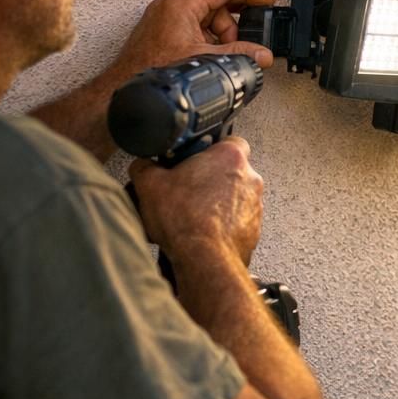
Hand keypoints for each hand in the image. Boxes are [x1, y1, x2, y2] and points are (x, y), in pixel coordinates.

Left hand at [31, 0, 278, 160]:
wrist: (123, 91)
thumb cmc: (153, 72)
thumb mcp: (206, 60)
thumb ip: (239, 55)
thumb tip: (262, 55)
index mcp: (181, 5)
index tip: (266, 0)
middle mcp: (171, 7)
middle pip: (216, 6)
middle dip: (233, 26)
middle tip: (243, 45)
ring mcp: (165, 20)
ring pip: (206, 20)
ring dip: (220, 38)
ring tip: (222, 59)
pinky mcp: (162, 34)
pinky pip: (193, 30)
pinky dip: (206, 43)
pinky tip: (209, 60)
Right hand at [130, 138, 263, 268]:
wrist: (204, 258)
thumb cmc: (184, 219)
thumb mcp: (149, 185)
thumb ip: (145, 167)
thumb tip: (142, 166)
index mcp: (230, 156)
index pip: (230, 140)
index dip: (211, 150)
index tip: (196, 159)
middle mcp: (250, 177)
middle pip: (231, 171)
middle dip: (211, 179)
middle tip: (188, 189)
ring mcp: (255, 204)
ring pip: (235, 196)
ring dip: (218, 202)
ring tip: (193, 213)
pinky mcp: (254, 228)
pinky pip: (238, 220)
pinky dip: (224, 224)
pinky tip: (203, 231)